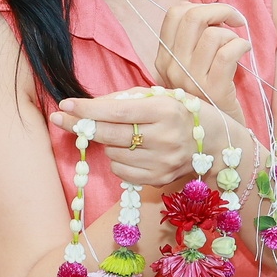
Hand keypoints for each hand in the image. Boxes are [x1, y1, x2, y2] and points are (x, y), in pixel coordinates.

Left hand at [50, 90, 210, 189]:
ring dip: (108, 143)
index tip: (65, 105)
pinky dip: (118, 160)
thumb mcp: (159, 97)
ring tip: (124, 135)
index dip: (87, 109)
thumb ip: (124, 99)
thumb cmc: (181, 113)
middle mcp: (166, 138)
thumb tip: (87, 108)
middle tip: (61, 118)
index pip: (117, 112)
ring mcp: (163, 162)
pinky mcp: (159, 179)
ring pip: (112, 154)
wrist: (216, 144)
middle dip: (81, 126)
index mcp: (166, 111)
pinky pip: (121, 171)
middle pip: (110, 135)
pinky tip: (131, 151)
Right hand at [155, 2, 249, 121]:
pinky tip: (244, 53)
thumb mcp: (186, 73)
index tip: (215, 18)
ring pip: (213, 34)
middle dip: (220, 10)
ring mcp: (191, 78)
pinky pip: (229, 51)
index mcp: (163, 59)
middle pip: (192, 16)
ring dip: (232, 35)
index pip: (174, 14)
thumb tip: (206, 12)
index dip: (199, 6)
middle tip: (234, 21)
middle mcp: (172, 67)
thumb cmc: (206, 100)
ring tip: (236, 47)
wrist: (215, 138)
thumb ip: (190, 45)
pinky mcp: (213, 88)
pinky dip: (241, 45)